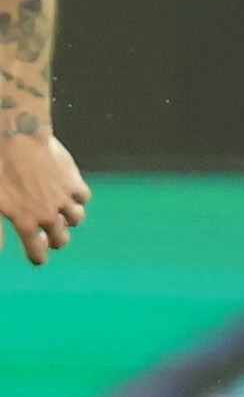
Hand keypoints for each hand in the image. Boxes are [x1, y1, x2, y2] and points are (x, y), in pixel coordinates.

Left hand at [0, 130, 89, 266]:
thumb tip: (0, 252)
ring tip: (62, 214)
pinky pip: (83, 197)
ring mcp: (63, 198)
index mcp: (25, 222)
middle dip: (56, 241)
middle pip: (61, 240)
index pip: (38, 253)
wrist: (18, 139)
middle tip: (50, 235)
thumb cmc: (0, 169)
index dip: (39, 257)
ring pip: (76, 219)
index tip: (39, 256)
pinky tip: (69, 192)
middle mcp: (47, 215)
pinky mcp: (73, 181)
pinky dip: (78, 198)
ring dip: (69, 220)